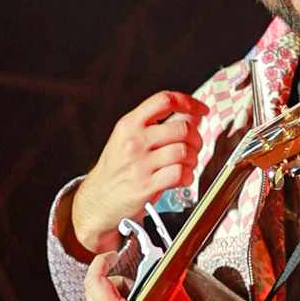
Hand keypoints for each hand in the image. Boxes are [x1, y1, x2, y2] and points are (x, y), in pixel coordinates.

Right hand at [70, 89, 208, 254]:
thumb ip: (155, 126)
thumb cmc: (116, 169)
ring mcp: (140, 164)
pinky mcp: (146, 186)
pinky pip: (180, 174)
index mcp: (129, 124)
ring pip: (184, 151)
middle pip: (182, 128)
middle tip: (194, 147)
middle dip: (196, 138)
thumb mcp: (127, 138)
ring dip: (194, 159)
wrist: (97, 200)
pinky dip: (188, 176)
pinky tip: (183, 178)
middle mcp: (134, 141)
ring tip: (188, 164)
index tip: (201, 110)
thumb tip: (191, 114)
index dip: (189, 102)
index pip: (164, 100)